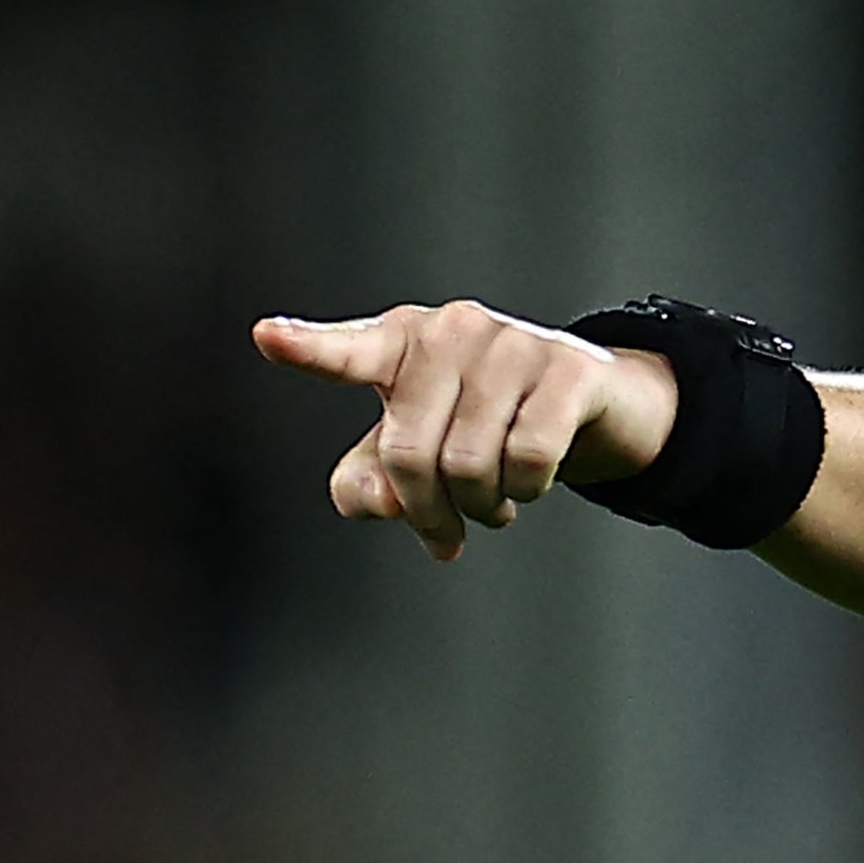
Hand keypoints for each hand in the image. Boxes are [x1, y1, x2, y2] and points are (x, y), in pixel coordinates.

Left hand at [252, 301, 677, 560]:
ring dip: (483, 508)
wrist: (596, 400)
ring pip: (470, 462)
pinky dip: (526, 490)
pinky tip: (529, 484)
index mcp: (401, 342)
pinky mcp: (567, 369)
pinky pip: (529, 457)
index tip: (267, 336)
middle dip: (426, 512)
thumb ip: (369, 481)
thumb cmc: (490, 420)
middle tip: (445, 532)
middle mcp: (452, 330)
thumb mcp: (418, 450)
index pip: (348, 353)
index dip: (307, 348)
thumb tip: (385, 502)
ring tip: (493, 504)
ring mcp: (513, 344)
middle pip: (409, 453)